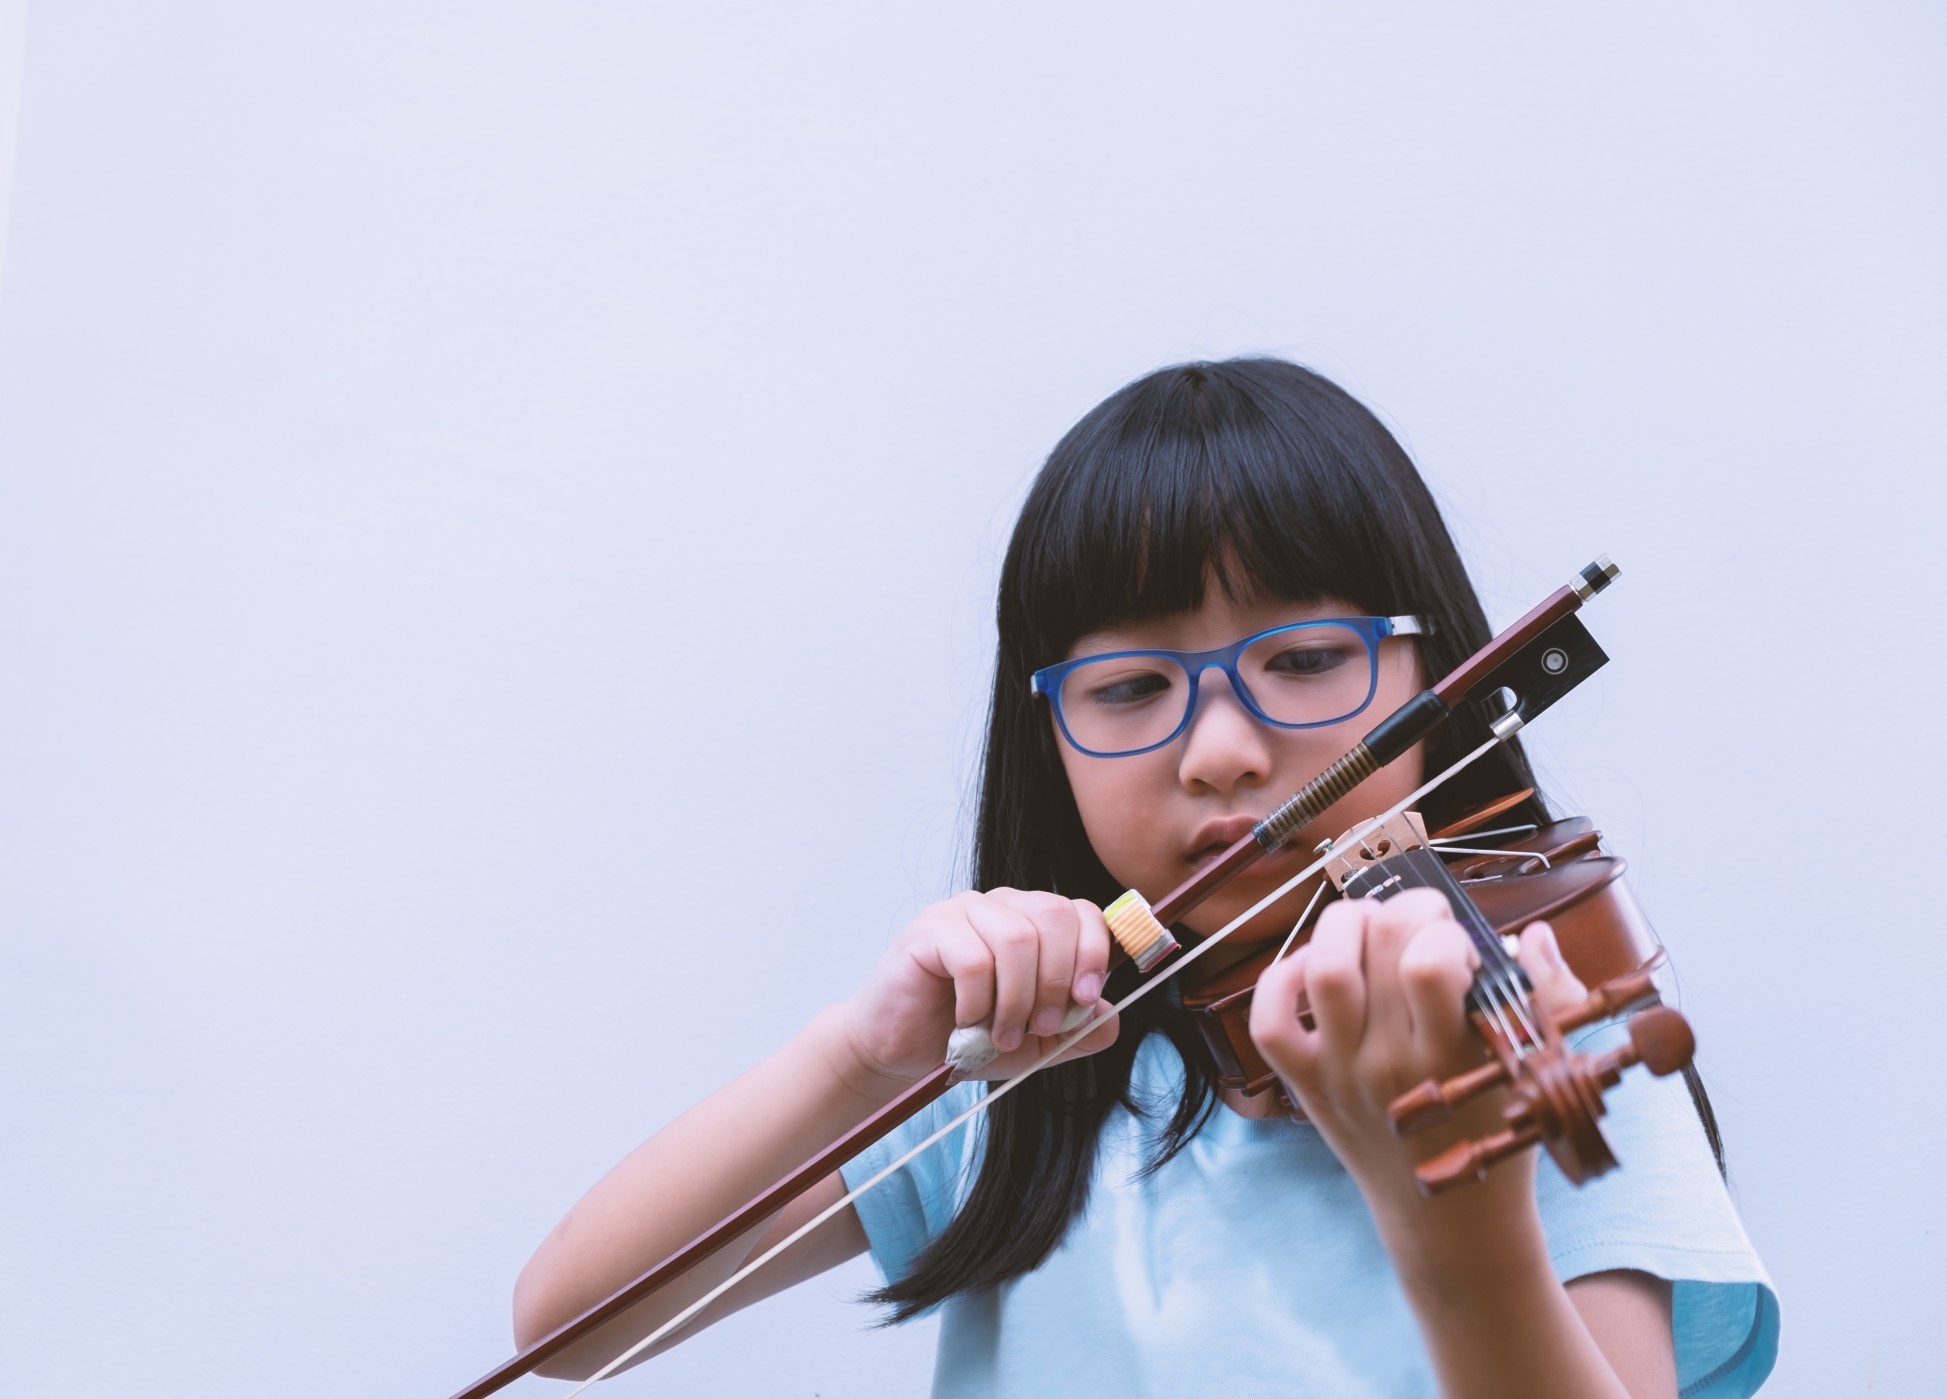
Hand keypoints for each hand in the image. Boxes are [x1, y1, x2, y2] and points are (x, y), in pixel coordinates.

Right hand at [837, 889, 1120, 1089]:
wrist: (905, 1053)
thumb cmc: (972, 1039)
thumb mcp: (1039, 1045)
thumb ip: (1080, 1030)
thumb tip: (1109, 1013)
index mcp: (1035, 923)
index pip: (1082, 913)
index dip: (1093, 953)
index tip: (1086, 999)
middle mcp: (1003, 906)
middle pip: (1055, 915)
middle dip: (1057, 980)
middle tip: (1042, 1028)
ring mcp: (965, 911)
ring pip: (1017, 938)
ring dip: (1017, 1000)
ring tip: (1002, 1036)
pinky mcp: (931, 928)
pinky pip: (973, 959)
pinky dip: (978, 1002)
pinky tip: (967, 1024)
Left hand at [1247, 888, 1586, 1229]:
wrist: (1452, 1225)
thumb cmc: (1499, 1135)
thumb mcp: (1538, 1071)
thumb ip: (1547, 995)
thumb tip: (1531, 933)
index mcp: (1453, 1057)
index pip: (1431, 963)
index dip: (1448, 932)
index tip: (1463, 945)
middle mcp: (1390, 1063)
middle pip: (1380, 946)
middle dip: (1408, 909)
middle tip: (1425, 920)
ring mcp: (1341, 1073)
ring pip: (1324, 969)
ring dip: (1346, 926)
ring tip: (1372, 927)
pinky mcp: (1306, 1085)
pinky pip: (1270, 1020)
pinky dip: (1282, 979)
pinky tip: (1315, 968)